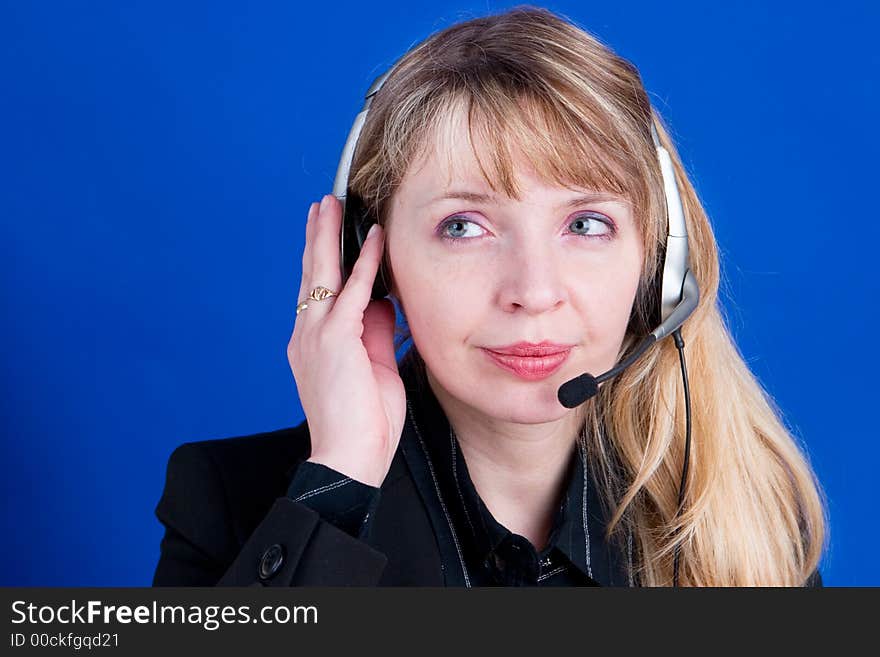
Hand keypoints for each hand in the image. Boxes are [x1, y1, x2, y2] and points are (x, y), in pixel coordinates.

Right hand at [287, 195, 405, 486]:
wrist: (349, 459)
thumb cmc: (363, 423)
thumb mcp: (374, 369)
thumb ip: (376, 333)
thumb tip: (385, 302)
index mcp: (313, 345)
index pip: (318, 294)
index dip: (323, 262)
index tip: (327, 236)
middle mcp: (307, 335)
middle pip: (312, 275)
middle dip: (317, 238)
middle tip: (321, 207)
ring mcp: (317, 335)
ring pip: (324, 274)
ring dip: (329, 236)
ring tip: (332, 206)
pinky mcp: (335, 339)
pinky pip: (354, 291)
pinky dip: (365, 262)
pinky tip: (374, 238)